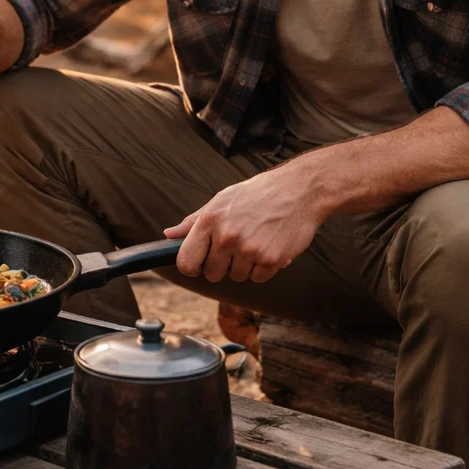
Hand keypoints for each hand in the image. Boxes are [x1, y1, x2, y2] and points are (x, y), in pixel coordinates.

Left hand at [164, 160, 330, 283]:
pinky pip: (258, 278)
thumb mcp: (221, 200)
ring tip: (256, 240)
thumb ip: (194, 221)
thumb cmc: (258, 194)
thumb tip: (169, 235)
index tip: (200, 262)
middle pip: (212, 274)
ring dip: (245, 265)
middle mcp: (227, 236)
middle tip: (237, 244)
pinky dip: (263, 268)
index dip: (192, 266)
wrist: (299, 190)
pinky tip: (269, 245)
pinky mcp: (271, 260)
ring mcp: (249, 250)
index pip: (186, 262)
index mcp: (210, 220)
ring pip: (237, 277)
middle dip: (222, 265)